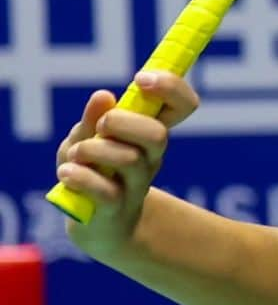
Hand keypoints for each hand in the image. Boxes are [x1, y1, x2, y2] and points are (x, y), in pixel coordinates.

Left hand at [55, 72, 198, 258]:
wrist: (95, 225)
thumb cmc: (94, 173)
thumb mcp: (86, 139)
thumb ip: (92, 119)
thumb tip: (103, 96)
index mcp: (151, 131)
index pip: (184, 105)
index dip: (171, 87)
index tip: (141, 79)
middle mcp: (151, 157)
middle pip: (158, 135)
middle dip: (123, 122)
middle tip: (102, 125)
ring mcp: (137, 185)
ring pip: (128, 160)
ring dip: (93, 150)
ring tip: (75, 154)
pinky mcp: (116, 209)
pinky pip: (104, 191)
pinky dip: (80, 177)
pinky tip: (66, 173)